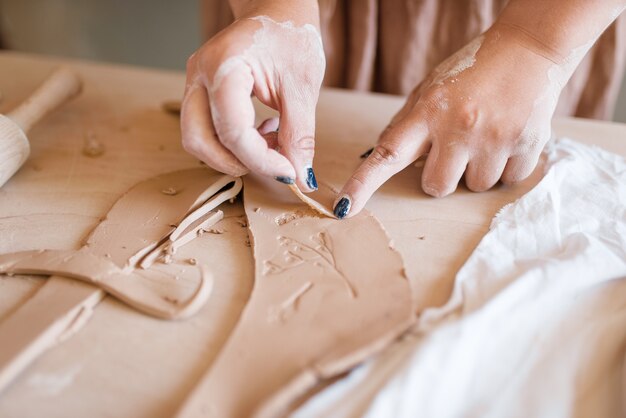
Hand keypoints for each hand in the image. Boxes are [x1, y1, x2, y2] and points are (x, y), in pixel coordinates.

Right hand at [181, 5, 324, 191]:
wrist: (279, 9)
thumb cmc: (291, 35)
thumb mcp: (302, 86)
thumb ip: (299, 133)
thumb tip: (300, 175)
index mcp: (223, 66)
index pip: (232, 131)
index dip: (261, 160)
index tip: (289, 173)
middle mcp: (199, 75)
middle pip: (198, 140)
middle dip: (237, 163)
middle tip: (275, 166)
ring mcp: (196, 84)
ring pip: (198, 138)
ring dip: (235, 155)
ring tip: (273, 143)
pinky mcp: (202, 92)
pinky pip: (207, 129)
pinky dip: (234, 143)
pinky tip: (265, 132)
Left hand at [333, 23, 571, 218]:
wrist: (528, 48)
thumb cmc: (471, 73)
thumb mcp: (430, 89)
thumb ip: (407, 124)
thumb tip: (381, 155)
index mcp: (428, 111)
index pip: (388, 154)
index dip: (363, 184)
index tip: (345, 207)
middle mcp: (458, 125)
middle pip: (435, 187)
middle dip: (443, 175)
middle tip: (456, 146)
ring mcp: (494, 136)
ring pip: (474, 187)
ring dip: (477, 170)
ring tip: (487, 135)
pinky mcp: (527, 143)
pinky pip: (508, 180)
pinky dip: (507, 166)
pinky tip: (508, 137)